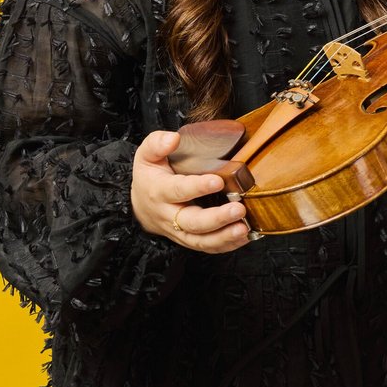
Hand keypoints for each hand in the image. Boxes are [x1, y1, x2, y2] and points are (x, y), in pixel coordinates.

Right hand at [131, 130, 252, 252]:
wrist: (142, 205)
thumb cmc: (150, 176)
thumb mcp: (146, 155)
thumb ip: (157, 143)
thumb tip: (173, 138)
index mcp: (159, 191)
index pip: (179, 190)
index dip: (198, 187)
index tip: (219, 181)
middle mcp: (168, 215)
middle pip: (192, 222)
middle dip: (217, 218)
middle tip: (238, 209)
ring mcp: (179, 231)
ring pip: (200, 240)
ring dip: (224, 237)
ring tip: (244, 228)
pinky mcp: (189, 240)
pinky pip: (207, 248)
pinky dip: (226, 245)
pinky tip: (244, 237)